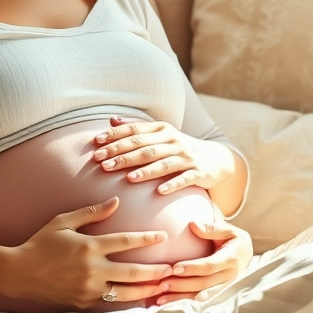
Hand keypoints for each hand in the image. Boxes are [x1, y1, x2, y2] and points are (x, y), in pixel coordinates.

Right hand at [9, 197, 174, 311]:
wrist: (19, 274)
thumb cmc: (40, 243)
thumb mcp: (62, 222)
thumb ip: (90, 212)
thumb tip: (115, 202)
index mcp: (88, 247)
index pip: (125, 242)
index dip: (146, 239)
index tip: (163, 236)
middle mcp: (91, 270)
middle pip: (132, 272)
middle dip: (155, 271)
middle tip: (172, 269)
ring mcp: (88, 289)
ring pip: (126, 293)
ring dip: (147, 290)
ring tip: (163, 288)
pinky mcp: (83, 304)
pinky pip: (110, 304)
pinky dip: (128, 303)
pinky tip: (141, 301)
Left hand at [91, 117, 237, 194]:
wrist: (215, 159)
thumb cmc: (180, 148)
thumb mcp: (161, 134)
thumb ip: (137, 127)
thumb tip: (111, 120)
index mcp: (162, 129)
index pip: (135, 131)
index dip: (115, 136)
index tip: (96, 143)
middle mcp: (173, 140)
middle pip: (144, 147)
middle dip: (122, 155)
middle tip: (102, 164)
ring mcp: (186, 157)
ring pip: (162, 163)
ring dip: (145, 171)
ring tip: (128, 178)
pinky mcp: (198, 173)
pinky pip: (184, 179)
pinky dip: (172, 184)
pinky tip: (159, 192)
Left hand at [151, 219, 252, 305]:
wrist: (247, 255)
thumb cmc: (234, 239)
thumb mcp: (229, 230)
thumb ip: (212, 228)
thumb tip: (193, 225)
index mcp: (231, 259)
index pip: (209, 266)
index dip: (192, 268)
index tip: (175, 267)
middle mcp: (229, 277)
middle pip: (202, 284)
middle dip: (181, 285)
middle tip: (162, 284)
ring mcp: (224, 287)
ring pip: (200, 295)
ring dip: (180, 297)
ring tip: (160, 298)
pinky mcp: (218, 293)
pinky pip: (199, 299)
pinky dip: (183, 301)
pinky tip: (167, 302)